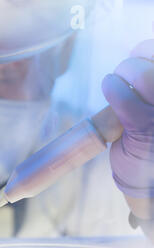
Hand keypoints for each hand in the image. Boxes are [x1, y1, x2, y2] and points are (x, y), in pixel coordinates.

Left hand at [102, 39, 153, 218]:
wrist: (152, 184)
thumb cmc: (153, 147)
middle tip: (125, 72)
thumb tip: (138, 61)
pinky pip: (123, 96)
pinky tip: (110, 88)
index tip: (138, 54)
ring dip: (123, 72)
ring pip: (142, 73)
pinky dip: (112, 87)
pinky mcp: (146, 127)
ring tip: (116, 82)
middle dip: (135, 60)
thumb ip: (153, 91)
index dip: (149, 50)